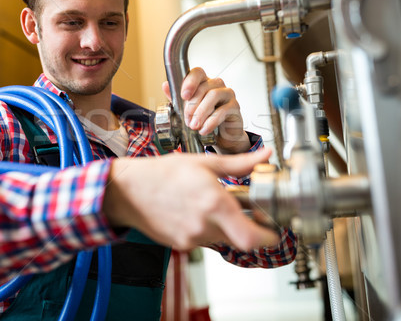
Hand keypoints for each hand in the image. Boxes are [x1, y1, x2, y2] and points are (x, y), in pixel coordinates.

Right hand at [103, 148, 279, 250]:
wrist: (128, 191)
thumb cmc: (161, 174)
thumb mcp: (204, 163)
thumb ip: (239, 164)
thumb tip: (264, 154)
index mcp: (214, 203)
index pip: (251, 237)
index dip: (268, 237)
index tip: (273, 228)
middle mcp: (205, 225)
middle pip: (240, 238)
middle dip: (248, 227)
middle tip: (249, 215)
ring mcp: (192, 238)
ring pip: (222, 238)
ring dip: (225, 225)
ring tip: (211, 204)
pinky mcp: (181, 244)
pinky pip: (204, 240)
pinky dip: (206, 228)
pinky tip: (194, 210)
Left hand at [162, 67, 250, 153]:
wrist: (222, 136)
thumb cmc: (205, 119)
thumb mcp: (187, 110)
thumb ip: (176, 98)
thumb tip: (165, 85)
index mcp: (204, 82)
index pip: (197, 72)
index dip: (190, 81)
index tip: (183, 95)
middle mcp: (217, 85)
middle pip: (204, 87)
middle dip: (192, 105)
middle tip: (187, 120)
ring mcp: (227, 94)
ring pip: (213, 96)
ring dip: (201, 113)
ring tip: (194, 126)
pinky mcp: (235, 106)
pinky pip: (222, 111)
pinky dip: (211, 122)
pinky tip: (204, 130)